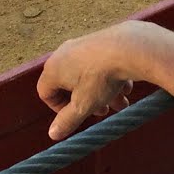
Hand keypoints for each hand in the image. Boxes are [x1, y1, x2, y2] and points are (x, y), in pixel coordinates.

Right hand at [38, 22, 161, 139]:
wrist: (128, 48)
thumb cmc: (101, 77)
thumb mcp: (84, 105)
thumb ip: (67, 121)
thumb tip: (53, 134)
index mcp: (53, 68)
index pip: (45, 92)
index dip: (58, 109)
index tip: (75, 115)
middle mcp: (64, 53)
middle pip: (71, 85)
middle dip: (88, 102)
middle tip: (103, 111)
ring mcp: (82, 44)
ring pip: (89, 75)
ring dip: (103, 92)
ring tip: (121, 103)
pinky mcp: (99, 40)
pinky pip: (99, 63)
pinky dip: (109, 76)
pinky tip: (126, 86)